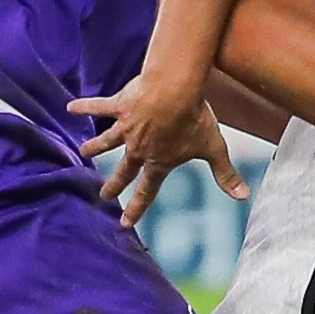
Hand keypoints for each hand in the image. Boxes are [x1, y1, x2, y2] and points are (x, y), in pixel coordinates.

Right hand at [71, 76, 249, 227]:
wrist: (175, 90)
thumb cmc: (195, 118)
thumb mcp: (214, 148)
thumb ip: (225, 174)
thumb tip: (244, 196)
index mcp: (159, 161)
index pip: (147, 190)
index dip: (137, 207)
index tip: (125, 223)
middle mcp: (139, 148)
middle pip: (124, 170)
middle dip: (113, 184)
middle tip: (102, 195)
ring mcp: (127, 128)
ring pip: (106, 141)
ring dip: (94, 147)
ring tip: (83, 151)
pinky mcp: (120, 106)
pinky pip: (99, 107)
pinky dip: (84, 107)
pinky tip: (70, 106)